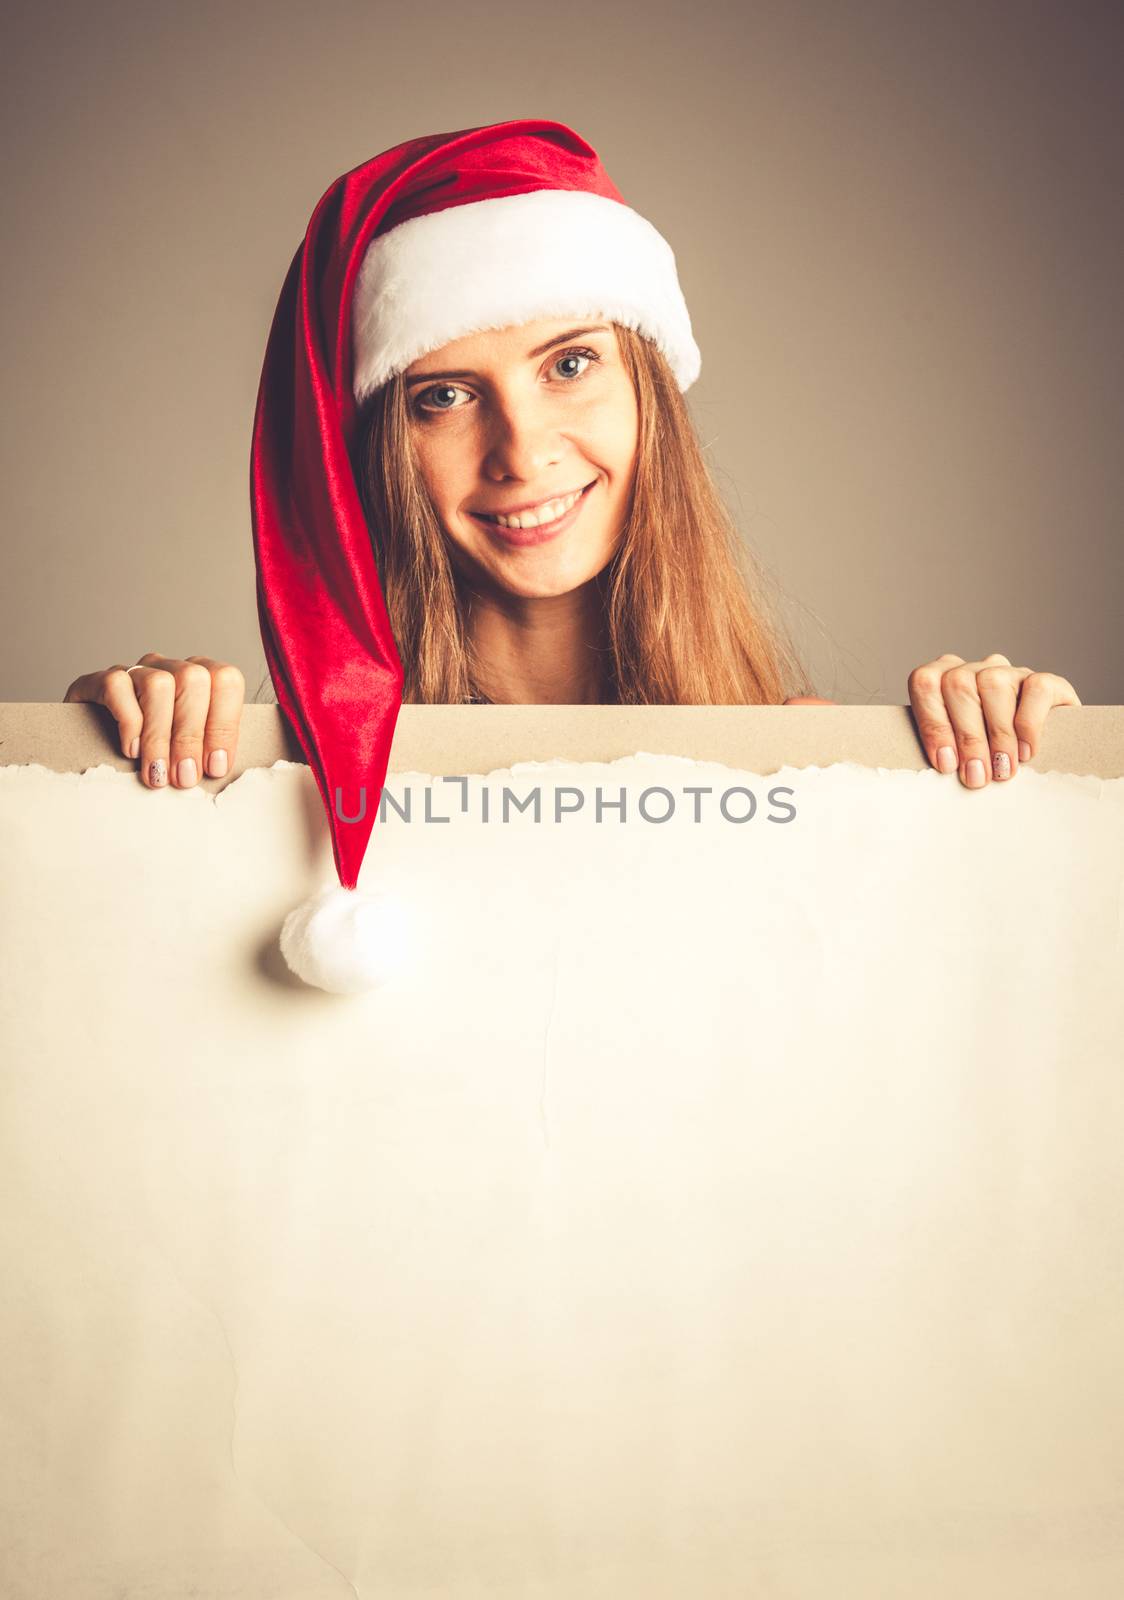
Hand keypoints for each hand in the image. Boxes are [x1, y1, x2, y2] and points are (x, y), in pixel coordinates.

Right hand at [63, 653, 245, 788]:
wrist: (92, 745)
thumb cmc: (152, 753)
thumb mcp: (187, 752)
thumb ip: (206, 753)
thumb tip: (215, 770)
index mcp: (201, 678)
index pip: (225, 681)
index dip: (223, 725)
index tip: (214, 767)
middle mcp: (170, 668)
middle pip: (193, 680)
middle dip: (190, 736)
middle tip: (184, 777)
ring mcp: (135, 671)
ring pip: (158, 684)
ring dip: (160, 736)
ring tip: (157, 772)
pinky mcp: (99, 680)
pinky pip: (117, 686)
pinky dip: (129, 723)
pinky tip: (131, 751)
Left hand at [907, 653, 1080, 788]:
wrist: (1051, 753)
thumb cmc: (990, 758)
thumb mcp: (962, 753)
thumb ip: (948, 751)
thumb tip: (946, 767)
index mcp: (945, 679)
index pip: (925, 684)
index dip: (933, 724)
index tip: (946, 764)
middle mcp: (977, 669)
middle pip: (959, 685)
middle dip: (967, 737)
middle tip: (977, 776)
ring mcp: (1012, 672)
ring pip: (994, 684)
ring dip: (997, 734)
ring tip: (1002, 769)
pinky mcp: (1049, 680)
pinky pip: (1035, 689)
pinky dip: (1028, 725)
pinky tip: (1026, 753)